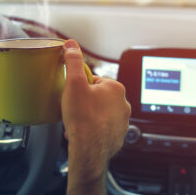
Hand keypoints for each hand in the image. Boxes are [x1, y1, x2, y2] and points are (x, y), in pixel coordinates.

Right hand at [61, 39, 130, 178]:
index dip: (81, 87)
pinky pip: (104, 128)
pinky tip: (84, 133)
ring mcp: (123, 121)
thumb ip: (73, 61)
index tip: (74, 95)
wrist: (89, 149)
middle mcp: (124, 103)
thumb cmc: (83, 118)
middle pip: (98, 97)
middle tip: (74, 110)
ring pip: (101, 113)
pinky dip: (94, 130)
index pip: (95, 81)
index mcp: (115, 88)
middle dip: (85, 103)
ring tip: (78, 123)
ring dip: (90, 117)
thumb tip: (71, 45)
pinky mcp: (119, 136)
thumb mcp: (74, 83)